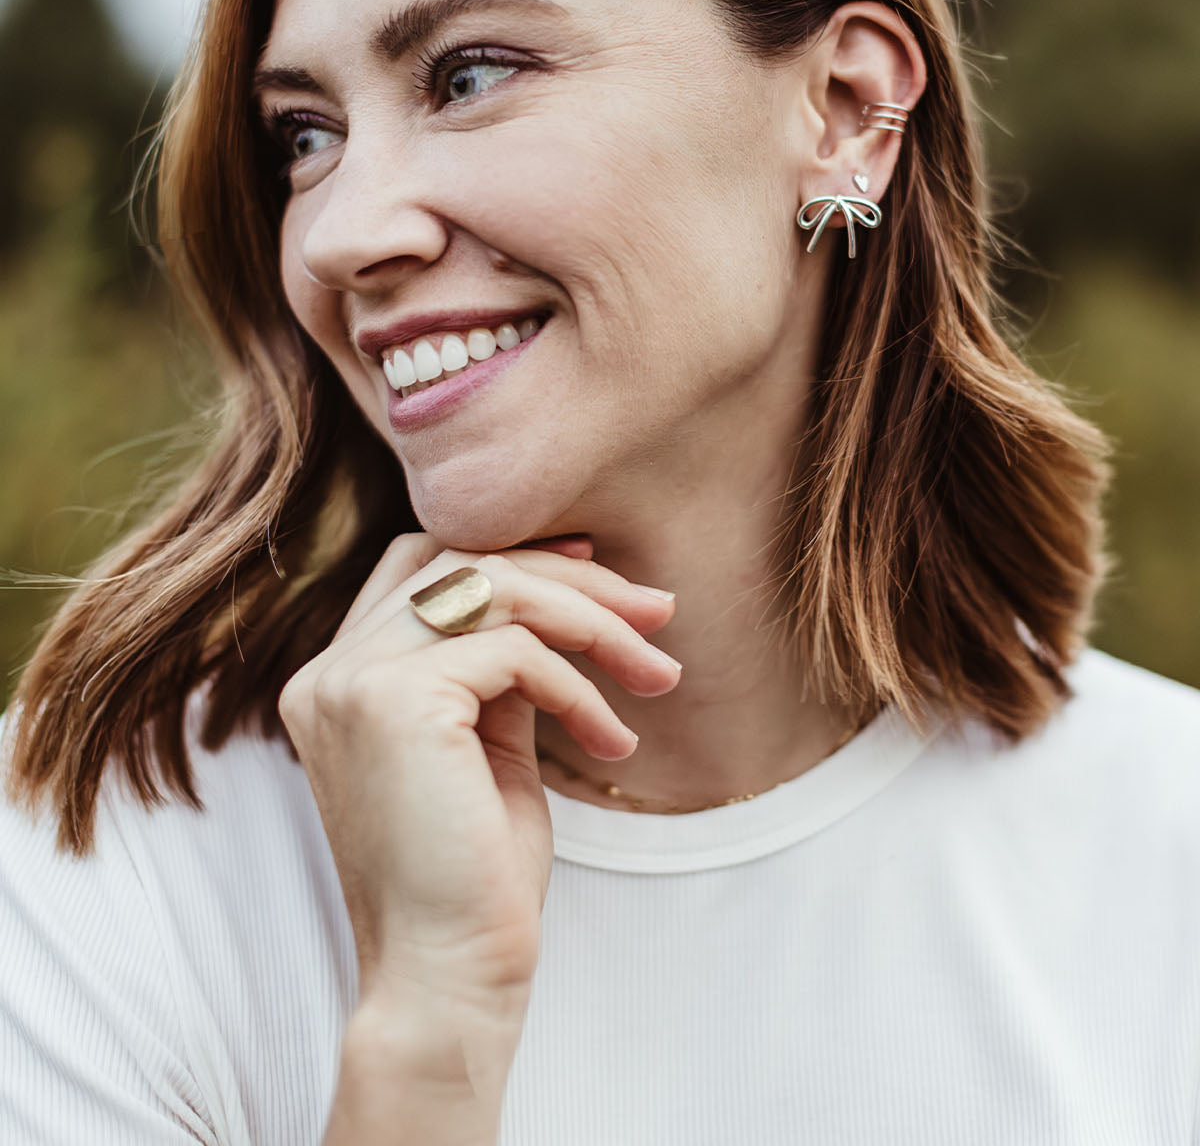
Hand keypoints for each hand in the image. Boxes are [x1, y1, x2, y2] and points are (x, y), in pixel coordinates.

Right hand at [278, 532, 679, 1016]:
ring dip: (595, 623)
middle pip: (464, 562)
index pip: (422, 566)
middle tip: (658, 612)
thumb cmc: (476, 882)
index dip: (511, 553)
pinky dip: (580, 687)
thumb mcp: (489, 747)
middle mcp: (329, 671)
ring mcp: (352, 681)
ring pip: (495, 590)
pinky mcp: (395, 701)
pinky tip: (613, 744)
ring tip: (660, 675)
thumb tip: (560, 588)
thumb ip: (500, 668)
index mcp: (338, 681)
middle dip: (573, 579)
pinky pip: (516, 650)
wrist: (447, 983)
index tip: (598, 573)